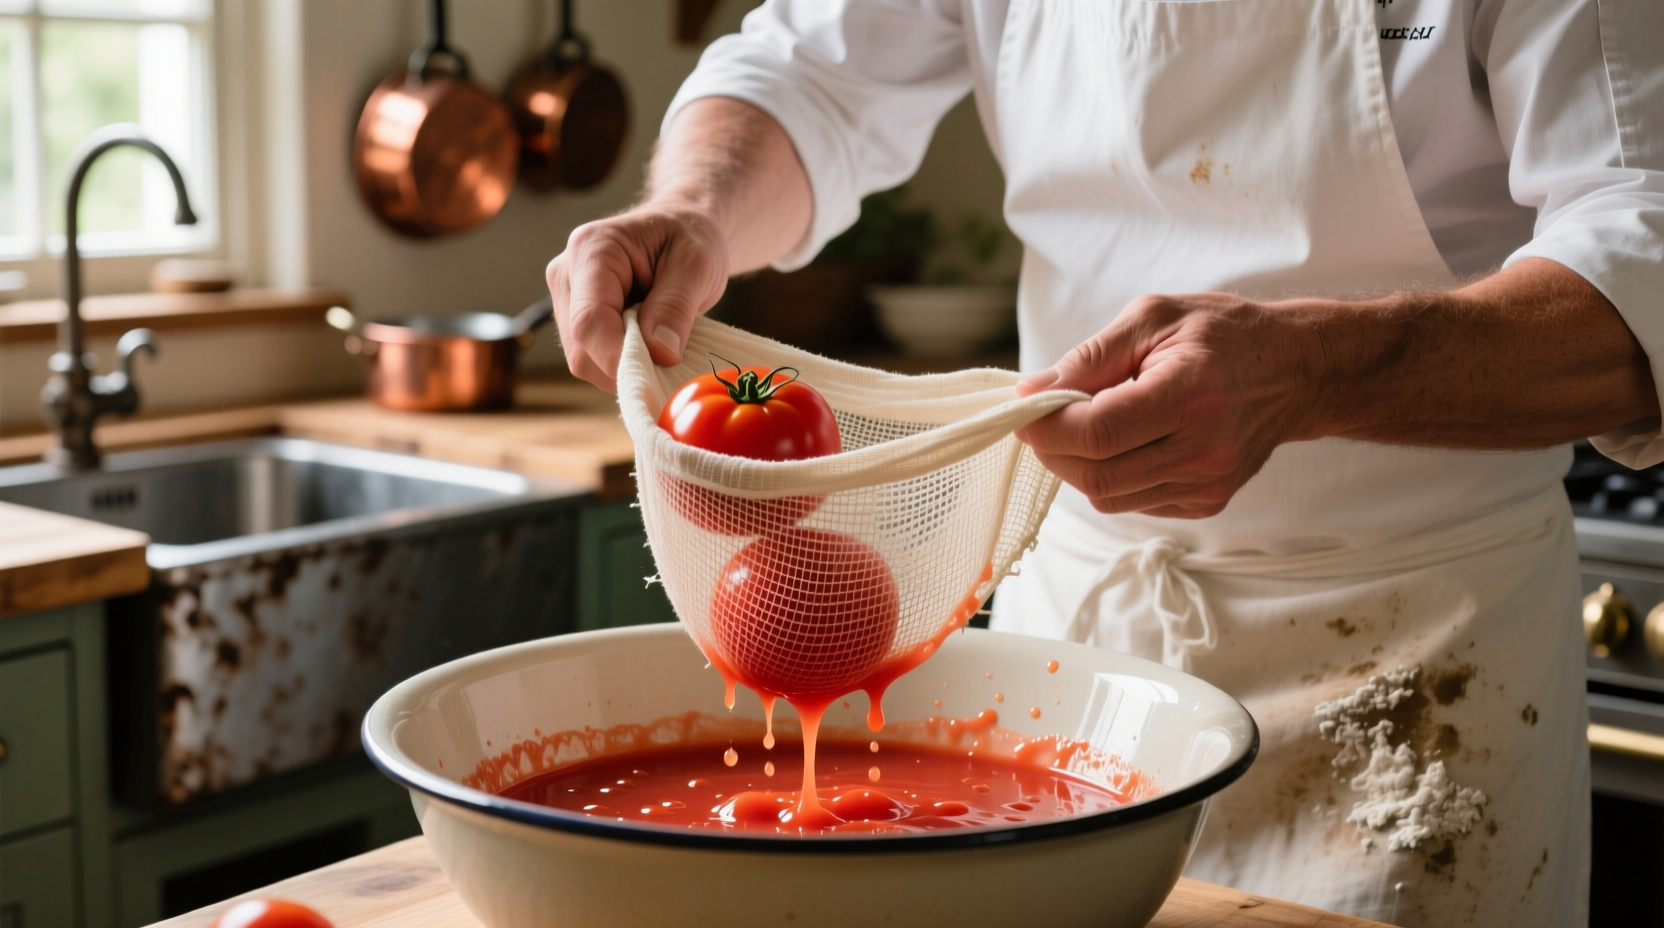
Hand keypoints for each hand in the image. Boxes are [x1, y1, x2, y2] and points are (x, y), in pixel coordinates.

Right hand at [546, 205, 729, 392]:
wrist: (683, 229)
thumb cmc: (689, 237)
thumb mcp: (697, 264)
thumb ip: (675, 306)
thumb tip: (659, 353)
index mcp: (592, 249)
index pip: (589, 319)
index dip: (617, 358)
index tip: (654, 378)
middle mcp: (566, 273)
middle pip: (580, 347)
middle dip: (624, 367)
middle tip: (668, 363)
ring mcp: (566, 298)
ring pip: (583, 360)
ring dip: (624, 368)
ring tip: (660, 346)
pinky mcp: (575, 318)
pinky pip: (591, 359)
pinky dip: (621, 365)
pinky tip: (647, 347)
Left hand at [1015, 293, 1320, 517]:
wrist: (1295, 371)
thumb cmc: (1222, 336)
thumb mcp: (1153, 318)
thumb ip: (1090, 357)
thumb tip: (1031, 390)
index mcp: (1190, 396)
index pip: (1095, 432)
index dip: (1045, 425)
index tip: (1025, 405)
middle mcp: (1203, 450)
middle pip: (1094, 473)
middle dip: (1052, 448)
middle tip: (1041, 417)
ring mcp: (1207, 484)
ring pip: (1106, 495)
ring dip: (1077, 464)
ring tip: (1085, 423)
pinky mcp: (1206, 502)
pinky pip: (1131, 501)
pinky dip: (1110, 475)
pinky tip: (1125, 441)